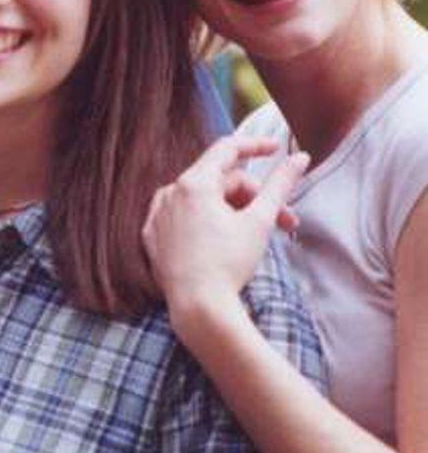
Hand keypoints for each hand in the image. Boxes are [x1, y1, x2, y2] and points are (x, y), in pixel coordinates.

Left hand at [144, 136, 306, 329]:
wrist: (198, 306)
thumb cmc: (229, 262)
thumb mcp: (260, 220)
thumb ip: (280, 185)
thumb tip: (300, 157)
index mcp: (193, 183)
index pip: (227, 149)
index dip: (256, 146)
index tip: (278, 148)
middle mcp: (169, 192)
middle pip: (220, 182)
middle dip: (256, 197)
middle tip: (287, 221)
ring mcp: (157, 214)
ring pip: (203, 200)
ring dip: (233, 210)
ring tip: (259, 235)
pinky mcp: (152, 236)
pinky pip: (183, 217)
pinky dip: (207, 222)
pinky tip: (226, 240)